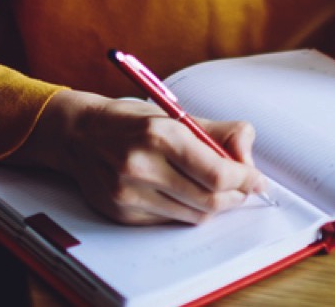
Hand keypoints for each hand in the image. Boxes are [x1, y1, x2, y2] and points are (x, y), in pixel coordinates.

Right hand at [12, 89, 268, 224]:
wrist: (78, 134)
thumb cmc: (132, 122)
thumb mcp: (175, 114)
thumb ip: (219, 132)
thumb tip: (249, 157)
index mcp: (159, 133)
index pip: (217, 173)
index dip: (245, 179)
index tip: (255, 178)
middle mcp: (140, 165)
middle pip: (209, 200)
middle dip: (234, 196)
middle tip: (242, 187)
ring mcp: (127, 193)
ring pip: (192, 215)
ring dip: (213, 205)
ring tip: (214, 189)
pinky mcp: (120, 212)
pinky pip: (169, 220)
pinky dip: (185, 210)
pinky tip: (181, 192)